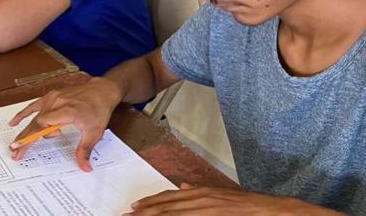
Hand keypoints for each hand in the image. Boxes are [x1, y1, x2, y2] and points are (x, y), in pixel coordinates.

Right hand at [8, 77, 122, 171]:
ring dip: (25, 132)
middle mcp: (57, 103)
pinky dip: (24, 114)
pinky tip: (14, 122)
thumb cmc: (98, 109)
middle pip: (35, 123)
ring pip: (34, 117)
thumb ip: (85, 150)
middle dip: (25, 139)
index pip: (43, 125)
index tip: (22, 148)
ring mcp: (53, 98)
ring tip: (17, 144)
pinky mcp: (51, 97)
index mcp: (66, 111)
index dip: (31, 137)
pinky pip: (34, 106)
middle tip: (15, 153)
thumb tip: (84, 167)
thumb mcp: (95, 132)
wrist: (101, 91)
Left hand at [129, 185, 339, 214]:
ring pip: (171, 215)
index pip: (167, 198)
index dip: (148, 203)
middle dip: (143, 213)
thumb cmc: (245, 206)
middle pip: (164, 207)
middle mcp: (199, 199)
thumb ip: (200, 193)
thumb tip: (183, 188)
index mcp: (200, 193)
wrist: (269, 211)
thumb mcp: (219, 195)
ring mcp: (205, 210)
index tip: (133, 209)